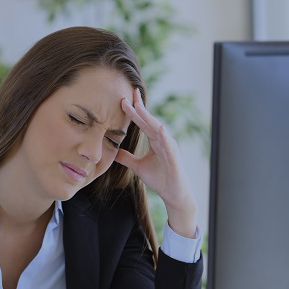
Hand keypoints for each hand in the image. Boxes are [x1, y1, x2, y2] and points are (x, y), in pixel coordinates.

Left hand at [116, 87, 197, 237]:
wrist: (174, 194)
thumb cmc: (160, 179)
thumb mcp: (138, 167)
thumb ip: (127, 158)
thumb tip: (114, 151)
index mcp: (155, 141)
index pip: (142, 123)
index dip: (134, 111)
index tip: (123, 100)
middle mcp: (163, 140)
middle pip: (149, 121)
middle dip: (140, 107)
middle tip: (130, 93)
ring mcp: (170, 147)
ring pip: (157, 129)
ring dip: (148, 117)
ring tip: (138, 106)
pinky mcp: (174, 157)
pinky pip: (168, 145)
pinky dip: (164, 136)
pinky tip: (159, 127)